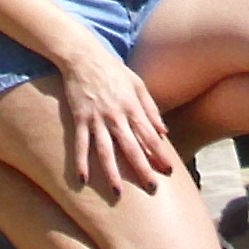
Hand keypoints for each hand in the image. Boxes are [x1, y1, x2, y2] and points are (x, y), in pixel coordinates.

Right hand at [53, 40, 178, 198]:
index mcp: (133, 107)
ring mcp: (97, 118)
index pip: (150, 136)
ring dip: (112, 172)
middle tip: (152, 188)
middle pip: (132, 147)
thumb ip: (151, 108)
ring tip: (117, 192)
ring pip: (106, 150)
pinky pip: (81, 143)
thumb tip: (164, 131)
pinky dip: (81, 161)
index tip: (168, 170)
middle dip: (143, 169)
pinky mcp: (80, 118)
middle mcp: (117, 115)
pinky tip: (83, 179)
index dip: (160, 154)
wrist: (83, 56)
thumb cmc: (112, 69)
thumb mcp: (138, 84)